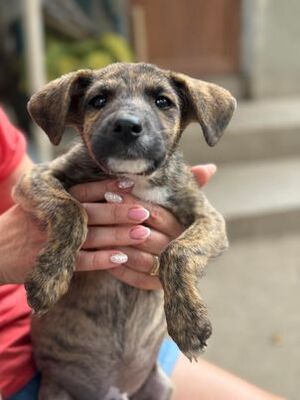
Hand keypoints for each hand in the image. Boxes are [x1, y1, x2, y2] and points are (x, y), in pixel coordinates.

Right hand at [0, 164, 215, 284]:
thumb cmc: (24, 224)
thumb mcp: (38, 203)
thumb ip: (66, 197)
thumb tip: (104, 189)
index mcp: (53, 200)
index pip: (84, 191)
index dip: (108, 187)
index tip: (131, 184)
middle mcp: (55, 218)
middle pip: (93, 212)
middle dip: (120, 211)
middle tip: (146, 211)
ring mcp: (54, 241)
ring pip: (92, 237)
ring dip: (119, 235)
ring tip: (143, 233)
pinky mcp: (53, 263)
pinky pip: (82, 261)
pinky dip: (102, 259)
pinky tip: (122, 257)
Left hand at [70, 164, 216, 289]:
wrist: (176, 259)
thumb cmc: (170, 222)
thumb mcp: (179, 203)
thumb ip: (190, 186)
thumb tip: (211, 167)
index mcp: (182, 228)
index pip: (156, 214)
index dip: (133, 202)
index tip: (110, 191)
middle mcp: (177, 249)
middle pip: (145, 236)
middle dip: (119, 223)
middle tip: (96, 211)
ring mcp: (168, 269)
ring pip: (141, 259)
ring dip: (117, 248)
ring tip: (95, 235)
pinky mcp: (159, 286)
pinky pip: (139, 281)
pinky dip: (121, 271)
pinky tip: (104, 259)